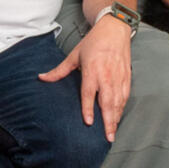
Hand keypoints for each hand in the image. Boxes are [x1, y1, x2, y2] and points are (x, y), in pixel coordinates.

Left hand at [40, 13, 131, 141]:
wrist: (115, 30)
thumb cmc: (94, 42)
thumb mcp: (74, 54)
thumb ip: (59, 70)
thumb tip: (41, 78)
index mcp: (92, 70)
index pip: (89, 93)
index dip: (89, 108)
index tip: (89, 122)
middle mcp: (107, 76)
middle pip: (108, 102)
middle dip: (108, 121)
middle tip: (107, 137)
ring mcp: (119, 77)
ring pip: (118, 102)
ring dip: (116, 118)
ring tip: (113, 133)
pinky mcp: (127, 77)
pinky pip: (125, 96)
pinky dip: (122, 108)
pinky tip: (118, 118)